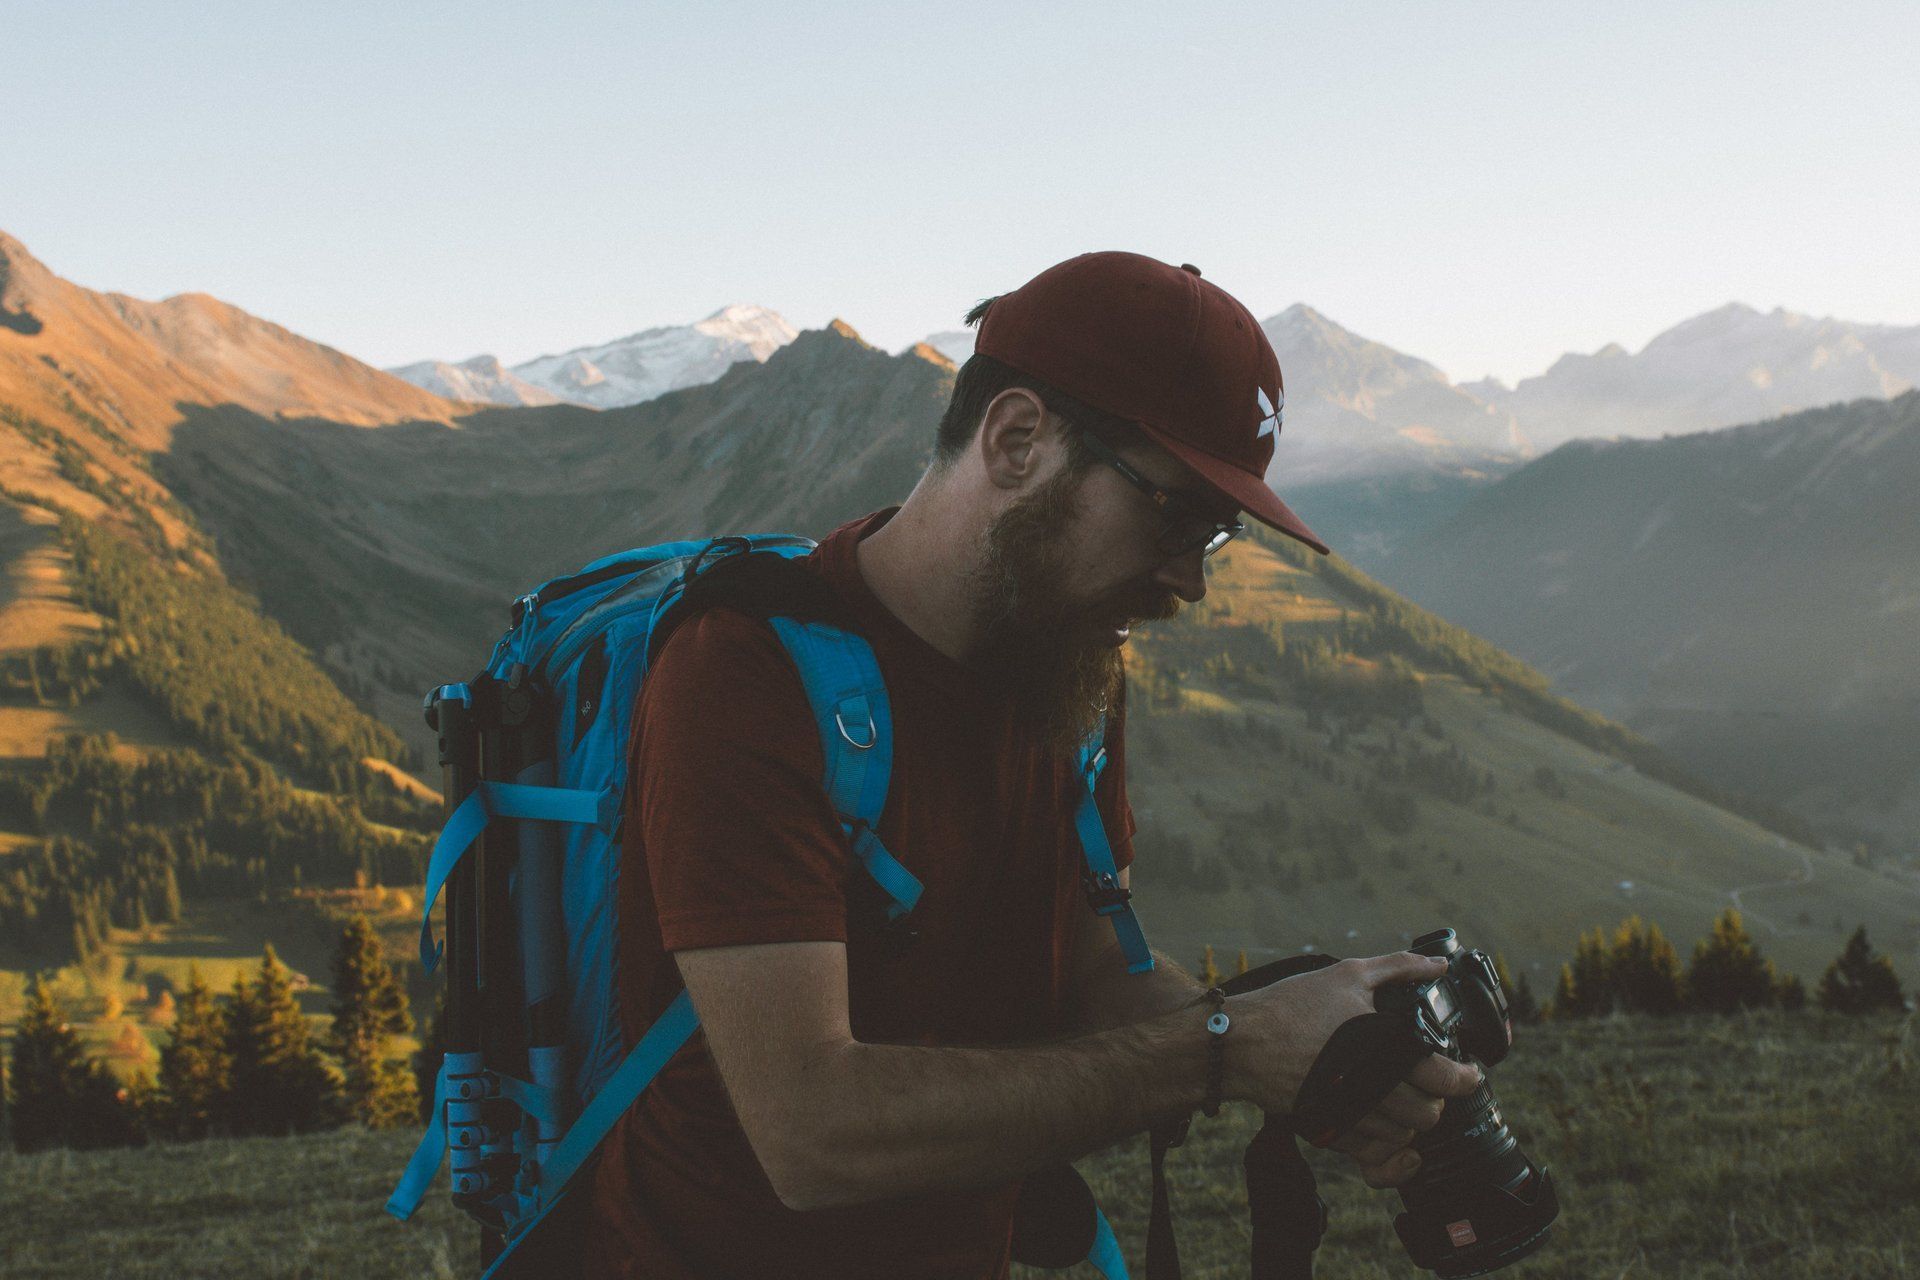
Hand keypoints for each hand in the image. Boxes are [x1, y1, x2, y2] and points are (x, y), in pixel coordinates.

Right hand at [1224, 951, 1483, 1187]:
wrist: (1241, 1041)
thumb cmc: (1293, 1005)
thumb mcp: (1348, 975)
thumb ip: (1398, 968)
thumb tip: (1439, 964)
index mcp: (1387, 1047)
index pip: (1446, 1079)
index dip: (1466, 1080)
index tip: (1469, 1076)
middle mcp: (1374, 1086)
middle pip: (1428, 1116)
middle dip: (1434, 1103)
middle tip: (1427, 1088)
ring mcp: (1351, 1113)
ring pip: (1401, 1138)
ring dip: (1407, 1124)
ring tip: (1400, 1102)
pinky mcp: (1329, 1129)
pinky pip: (1369, 1155)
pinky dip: (1381, 1147)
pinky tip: (1378, 1125)